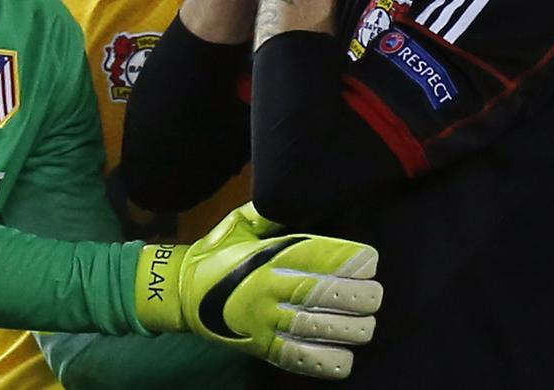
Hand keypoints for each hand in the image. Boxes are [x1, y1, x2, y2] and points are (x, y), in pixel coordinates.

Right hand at [134, 202, 381, 379]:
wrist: (179, 292)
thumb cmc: (216, 254)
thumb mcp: (237, 224)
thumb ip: (267, 213)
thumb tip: (293, 191)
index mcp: (266, 255)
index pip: (315, 256)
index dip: (348, 260)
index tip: (371, 262)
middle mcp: (268, 287)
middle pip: (322, 293)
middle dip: (357, 297)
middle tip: (374, 297)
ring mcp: (264, 320)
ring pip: (315, 327)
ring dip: (348, 329)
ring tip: (366, 326)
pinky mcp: (260, 347)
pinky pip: (297, 358)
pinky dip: (324, 362)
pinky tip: (344, 358)